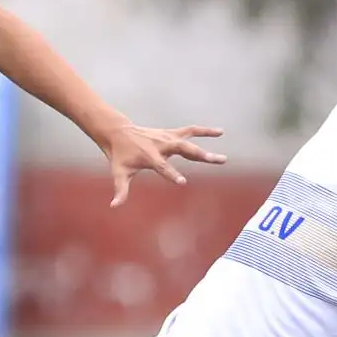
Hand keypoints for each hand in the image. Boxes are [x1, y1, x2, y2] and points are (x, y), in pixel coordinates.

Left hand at [102, 123, 227, 207]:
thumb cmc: (120, 156)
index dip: (171, 174)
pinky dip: (204, 131)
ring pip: (190, 140)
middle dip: (200, 155)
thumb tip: (114, 206)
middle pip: (184, 149)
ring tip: (222, 155)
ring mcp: (168, 138)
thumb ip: (120, 190)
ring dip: (207, 146)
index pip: (162, 166)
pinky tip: (220, 132)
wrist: (119, 132)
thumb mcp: (119, 173)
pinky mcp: (171, 133)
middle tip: (218, 160)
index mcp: (149, 157)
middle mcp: (161, 146)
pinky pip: (191, 130)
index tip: (183, 182)